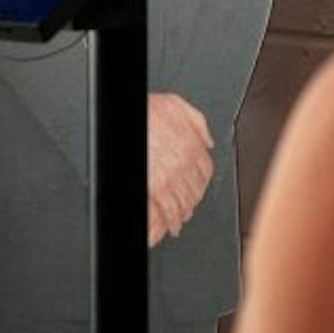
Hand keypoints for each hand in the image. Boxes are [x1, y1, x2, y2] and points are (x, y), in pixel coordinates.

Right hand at [147, 91, 214, 246]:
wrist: (126, 118)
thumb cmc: (146, 110)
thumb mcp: (176, 105)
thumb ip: (197, 122)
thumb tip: (207, 139)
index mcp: (191, 146)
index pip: (204, 170)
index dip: (201, 180)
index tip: (197, 186)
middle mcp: (185, 164)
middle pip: (195, 189)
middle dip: (192, 200)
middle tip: (188, 208)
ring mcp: (172, 178)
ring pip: (184, 202)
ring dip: (183, 212)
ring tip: (180, 220)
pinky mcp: (157, 189)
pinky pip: (168, 210)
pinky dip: (170, 221)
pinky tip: (170, 227)